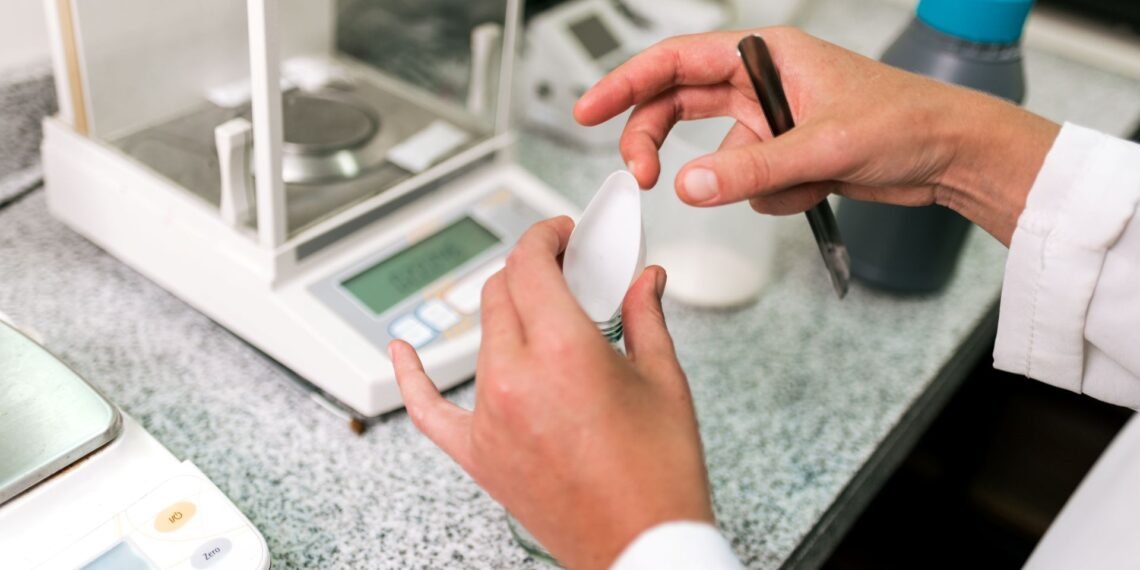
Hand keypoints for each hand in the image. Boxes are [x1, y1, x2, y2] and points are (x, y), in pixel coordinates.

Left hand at [390, 217, 712, 569]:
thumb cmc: (657, 479)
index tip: (561, 234)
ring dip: (507, 313)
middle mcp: (514, 379)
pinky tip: (401, 350)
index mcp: (563, 352)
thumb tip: (644, 281)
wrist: (640, 547)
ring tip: (542, 317)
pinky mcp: (477, 453)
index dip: (545, 235)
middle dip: (531, 269)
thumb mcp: (664, 382)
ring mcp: (488, 417)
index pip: (529, 263)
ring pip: (480, 336)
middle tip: (564, 272)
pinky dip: (412, 375)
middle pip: (501, 292)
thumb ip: (645, 318)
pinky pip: (427, 408)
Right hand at [574, 28, 1060, 244]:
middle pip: (679, 108)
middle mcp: (759, 82)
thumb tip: (688, 186)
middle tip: (643, 176)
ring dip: (749, 179)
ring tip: (805, 175)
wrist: (950, 156)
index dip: (625, 83)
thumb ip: (748, 167)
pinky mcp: (783, 154)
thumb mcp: (822, 145)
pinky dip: (776, 194)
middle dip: (659, 142)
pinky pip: (749, 183)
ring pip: (717, 157)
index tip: (588, 109)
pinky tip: (820, 185)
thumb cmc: (906, 121)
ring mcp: (770, 121)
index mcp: (763, 55)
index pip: (674, 61)